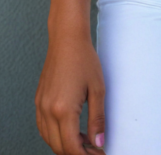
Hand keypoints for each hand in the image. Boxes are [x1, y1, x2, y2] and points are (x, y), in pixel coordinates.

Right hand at [35, 31, 105, 153]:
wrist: (67, 39)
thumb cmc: (84, 60)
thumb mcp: (98, 89)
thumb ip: (98, 119)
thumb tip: (99, 143)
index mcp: (63, 110)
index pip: (72, 148)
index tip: (99, 154)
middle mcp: (47, 111)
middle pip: (59, 147)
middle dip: (77, 153)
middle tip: (95, 150)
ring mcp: (40, 106)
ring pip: (49, 140)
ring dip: (66, 146)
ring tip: (85, 141)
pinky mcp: (38, 101)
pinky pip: (43, 128)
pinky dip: (55, 136)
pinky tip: (70, 131)